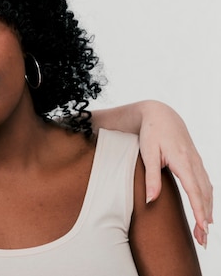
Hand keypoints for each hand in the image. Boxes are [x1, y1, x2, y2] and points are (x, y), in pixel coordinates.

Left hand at [138, 101, 212, 247]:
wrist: (161, 114)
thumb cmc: (152, 133)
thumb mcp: (148, 153)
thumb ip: (151, 177)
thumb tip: (151, 200)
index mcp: (183, 161)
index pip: (194, 191)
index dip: (199, 210)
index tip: (203, 227)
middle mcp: (194, 163)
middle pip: (204, 195)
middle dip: (205, 218)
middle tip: (203, 240)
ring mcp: (197, 163)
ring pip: (207, 191)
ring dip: (207, 211)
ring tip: (204, 231)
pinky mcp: (196, 163)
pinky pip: (205, 184)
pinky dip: (207, 200)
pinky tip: (206, 211)